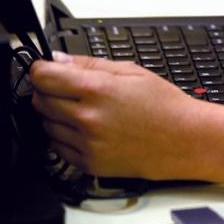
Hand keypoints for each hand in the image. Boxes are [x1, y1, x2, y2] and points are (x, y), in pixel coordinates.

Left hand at [28, 53, 194, 178]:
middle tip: (65, 87)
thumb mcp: (130, 71)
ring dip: (54, 114)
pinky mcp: (88, 163)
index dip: (41, 69)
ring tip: (80, 109)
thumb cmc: (162, 105)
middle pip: (39, 100)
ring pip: (45, 125)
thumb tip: (59, 60)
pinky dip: (63, 137)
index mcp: (96, 89)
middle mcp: (87, 118)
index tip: (44, 68)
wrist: (183, 140)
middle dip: (47, 90)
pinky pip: (57, 148)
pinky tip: (83, 129)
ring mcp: (86, 143)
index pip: (43, 77)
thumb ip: (89, 64)